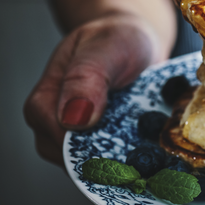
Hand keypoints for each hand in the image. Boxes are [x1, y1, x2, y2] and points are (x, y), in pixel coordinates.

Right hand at [23, 13, 161, 165]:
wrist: (136, 40)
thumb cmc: (114, 37)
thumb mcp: (103, 48)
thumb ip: (87, 78)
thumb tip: (74, 119)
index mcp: (47, 101)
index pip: (54, 139)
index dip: (85, 149)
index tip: (120, 149)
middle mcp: (59, 125)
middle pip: (74, 162)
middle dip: (109, 164)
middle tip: (145, 161)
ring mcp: (84, 137)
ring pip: (96, 167)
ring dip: (125, 165)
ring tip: (154, 156)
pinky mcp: (107, 143)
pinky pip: (116, 163)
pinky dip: (137, 162)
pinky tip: (158, 157)